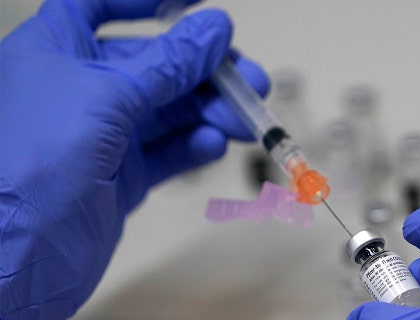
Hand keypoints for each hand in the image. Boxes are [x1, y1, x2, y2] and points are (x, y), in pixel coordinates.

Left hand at [0, 0, 267, 317]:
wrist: (16, 258)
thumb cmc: (30, 163)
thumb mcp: (107, 95)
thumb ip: (168, 63)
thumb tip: (214, 30)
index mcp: (57, 51)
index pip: (100, 6)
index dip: (147, 1)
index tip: (196, 3)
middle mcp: (81, 89)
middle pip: (155, 64)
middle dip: (205, 71)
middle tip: (249, 81)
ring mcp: (103, 135)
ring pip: (170, 111)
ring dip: (211, 111)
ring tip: (244, 119)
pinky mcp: (122, 176)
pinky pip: (168, 152)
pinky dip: (194, 146)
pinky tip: (212, 144)